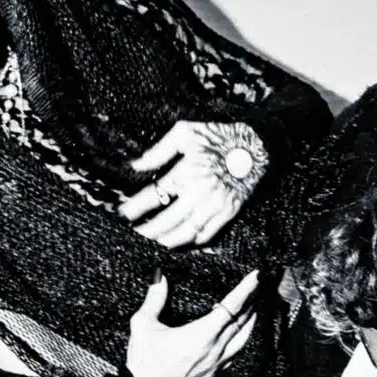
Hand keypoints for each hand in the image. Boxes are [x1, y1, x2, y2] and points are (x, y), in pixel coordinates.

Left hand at [118, 121, 268, 247]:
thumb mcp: (185, 133)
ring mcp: (215, 206)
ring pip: (186, 232)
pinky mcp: (228, 213)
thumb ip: (158, 151)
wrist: (255, 146)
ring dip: (166, 240)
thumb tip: (136, 165)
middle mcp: (201, 192)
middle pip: (168, 220)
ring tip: (152, 242)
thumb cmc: (218, 137)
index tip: (122, 213)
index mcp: (188, 172)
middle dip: (147, 230)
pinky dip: (190, 242)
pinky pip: (207, 234)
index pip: (154, 195)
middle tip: (133, 234)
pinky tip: (178, 242)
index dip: (135, 207)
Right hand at [126, 268, 258, 376]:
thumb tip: (160, 277)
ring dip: (250, 322)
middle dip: (252, 302)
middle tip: (257, 288)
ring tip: (253, 309)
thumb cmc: (143, 363)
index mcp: (202, 335)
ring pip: (244, 340)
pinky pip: (235, 355)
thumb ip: (154, 299)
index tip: (256, 277)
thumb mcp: (143, 325)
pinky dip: (241, 341)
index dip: (246, 290)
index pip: (232, 307)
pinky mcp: (213, 375)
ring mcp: (217, 364)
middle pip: (243, 322)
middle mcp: (215, 350)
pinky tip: (238, 337)